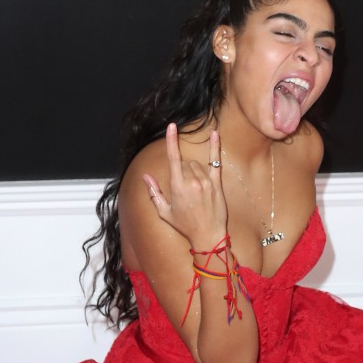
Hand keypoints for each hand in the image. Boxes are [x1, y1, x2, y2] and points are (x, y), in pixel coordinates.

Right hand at [144, 124, 226, 248]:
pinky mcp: (216, 184)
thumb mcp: (164, 212)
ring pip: (197, 165)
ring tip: (195, 190)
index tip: (171, 127)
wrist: (208, 235)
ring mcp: (205, 181)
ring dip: (194, 171)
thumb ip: (154, 192)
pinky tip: (216, 134)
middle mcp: (192, 181)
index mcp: (177, 187)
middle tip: (185, 191)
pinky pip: (215, 161)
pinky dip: (215, 147)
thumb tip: (146, 176)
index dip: (171, 141)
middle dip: (182, 172)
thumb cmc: (185, 226)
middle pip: (185, 164)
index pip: (173, 158)